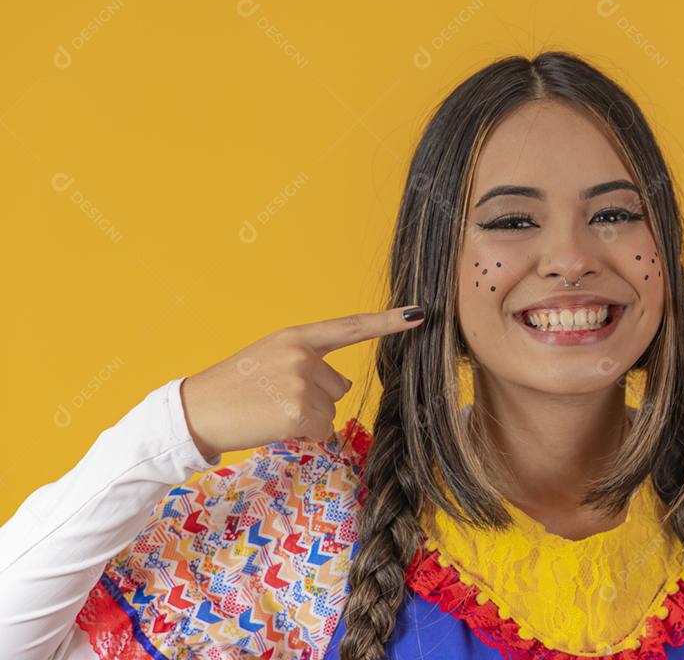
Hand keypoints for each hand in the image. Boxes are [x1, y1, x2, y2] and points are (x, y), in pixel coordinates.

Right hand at [179, 305, 425, 460]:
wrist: (196, 410)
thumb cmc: (233, 387)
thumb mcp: (270, 359)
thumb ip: (307, 362)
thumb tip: (343, 387)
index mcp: (296, 337)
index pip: (350, 327)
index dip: (387, 322)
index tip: (419, 314)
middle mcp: (303, 356)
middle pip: (340, 386)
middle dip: (317, 399)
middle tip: (275, 398)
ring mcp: (301, 384)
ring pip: (331, 411)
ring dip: (308, 419)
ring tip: (270, 411)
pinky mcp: (299, 412)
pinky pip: (322, 431)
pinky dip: (304, 436)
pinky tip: (275, 426)